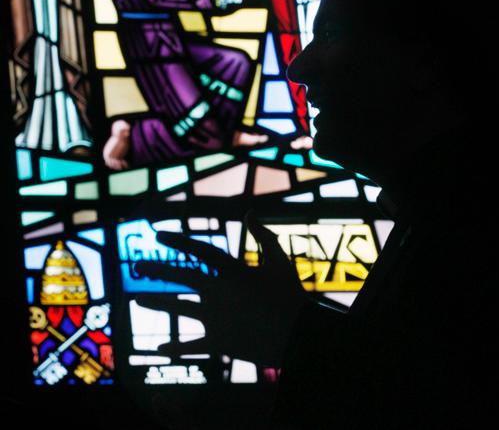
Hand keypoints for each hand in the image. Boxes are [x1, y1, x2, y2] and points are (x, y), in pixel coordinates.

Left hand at [135, 211, 308, 366]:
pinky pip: (192, 345)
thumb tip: (249, 213)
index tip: (157, 234)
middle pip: (181, 277)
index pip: (198, 251)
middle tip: (137, 266)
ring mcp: (216, 318)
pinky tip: (158, 348)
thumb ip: (263, 236)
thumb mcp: (279, 260)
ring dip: (157, 303)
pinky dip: (175, 348)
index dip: (177, 241)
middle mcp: (218, 292)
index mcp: (232, 270)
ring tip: (137, 299)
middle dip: (157, 270)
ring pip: (179, 309)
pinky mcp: (219, 342)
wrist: (299, 335)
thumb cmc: (290, 294)